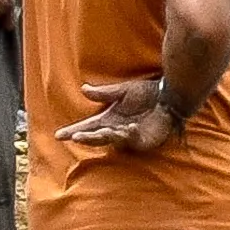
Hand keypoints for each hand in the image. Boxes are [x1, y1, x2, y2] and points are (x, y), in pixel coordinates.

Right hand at [58, 69, 187, 156]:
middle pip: (96, 136)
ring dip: (101, 137)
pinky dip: (127, 133)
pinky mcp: (142, 141)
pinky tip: (127, 128)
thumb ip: (104, 93)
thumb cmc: (148, 93)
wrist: (170, 96)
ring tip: (88, 134)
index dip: (74, 131)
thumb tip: (83, 89)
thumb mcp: (123, 91)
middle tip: (74, 136)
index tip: (59, 135)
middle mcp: (116, 129)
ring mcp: (128, 137)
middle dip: (86, 137)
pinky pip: (130, 139)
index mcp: (109, 119)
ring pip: (110, 139)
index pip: (88, 127)